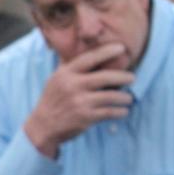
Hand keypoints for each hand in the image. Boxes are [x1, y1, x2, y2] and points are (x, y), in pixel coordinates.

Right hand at [23, 43, 135, 158]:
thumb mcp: (57, 78)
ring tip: (129, 98)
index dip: (107, 51)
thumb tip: (89, 48)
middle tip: (132, 78)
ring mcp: (78, 102)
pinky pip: (108, 112)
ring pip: (110, 96)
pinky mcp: (84, 117)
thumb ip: (72, 66)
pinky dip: (119, 112)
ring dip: (124, 97)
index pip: (89, 58)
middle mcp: (72, 86)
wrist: (41, 126)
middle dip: (123, 77)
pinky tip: (123, 111)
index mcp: (66, 73)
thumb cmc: (54, 98)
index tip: (121, 48)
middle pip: (105, 77)